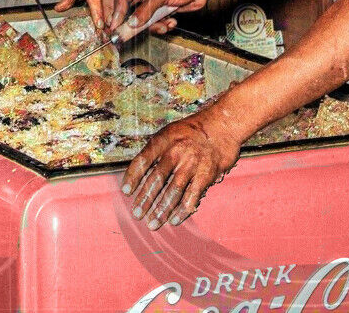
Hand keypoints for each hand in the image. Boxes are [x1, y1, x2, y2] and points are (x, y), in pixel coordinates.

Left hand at [54, 0, 133, 34]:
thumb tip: (59, 9)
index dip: (98, 12)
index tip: (99, 25)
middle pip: (111, 2)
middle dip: (111, 20)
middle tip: (109, 35)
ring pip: (123, 1)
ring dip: (120, 17)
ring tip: (117, 30)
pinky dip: (130, 8)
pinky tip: (128, 19)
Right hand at [112, 0, 211, 39]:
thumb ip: (145, 10)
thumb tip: (132, 23)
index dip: (117, 14)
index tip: (114, 28)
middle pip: (132, 11)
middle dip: (136, 24)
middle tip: (131, 36)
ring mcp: (153, 0)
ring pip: (145, 19)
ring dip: (154, 25)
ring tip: (164, 26)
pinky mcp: (162, 8)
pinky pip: (156, 21)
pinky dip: (163, 24)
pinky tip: (172, 22)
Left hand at [120, 111, 240, 228]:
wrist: (222, 125)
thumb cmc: (192, 131)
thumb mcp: (170, 132)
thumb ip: (156, 150)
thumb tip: (138, 172)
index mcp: (164, 139)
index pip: (143, 159)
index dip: (133, 176)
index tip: (125, 191)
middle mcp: (177, 151)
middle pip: (157, 179)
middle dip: (145, 199)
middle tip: (137, 214)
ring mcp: (192, 163)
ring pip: (173, 191)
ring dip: (161, 209)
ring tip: (152, 223)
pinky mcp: (206, 174)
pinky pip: (192, 196)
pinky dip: (182, 210)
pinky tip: (174, 220)